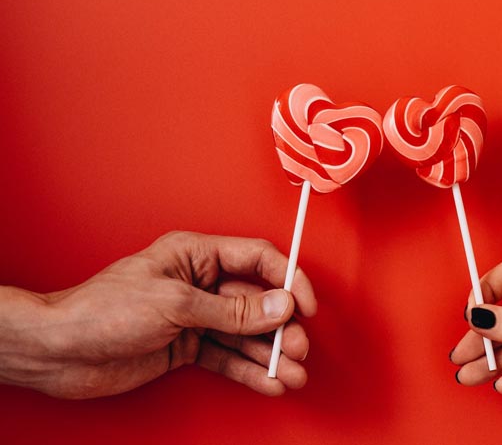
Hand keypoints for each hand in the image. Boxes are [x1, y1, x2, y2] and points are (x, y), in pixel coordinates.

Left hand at [0, 231, 316, 398]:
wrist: (61, 351)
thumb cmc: (105, 310)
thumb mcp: (176, 305)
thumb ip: (232, 310)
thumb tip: (279, 305)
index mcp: (197, 255)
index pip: (257, 258)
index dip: (287, 279)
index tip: (306, 305)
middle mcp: (200, 283)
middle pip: (256, 300)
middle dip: (280, 326)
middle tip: (296, 348)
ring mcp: (195, 316)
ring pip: (245, 333)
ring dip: (269, 353)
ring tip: (291, 374)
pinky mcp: (187, 345)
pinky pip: (227, 356)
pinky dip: (248, 370)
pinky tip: (268, 382)